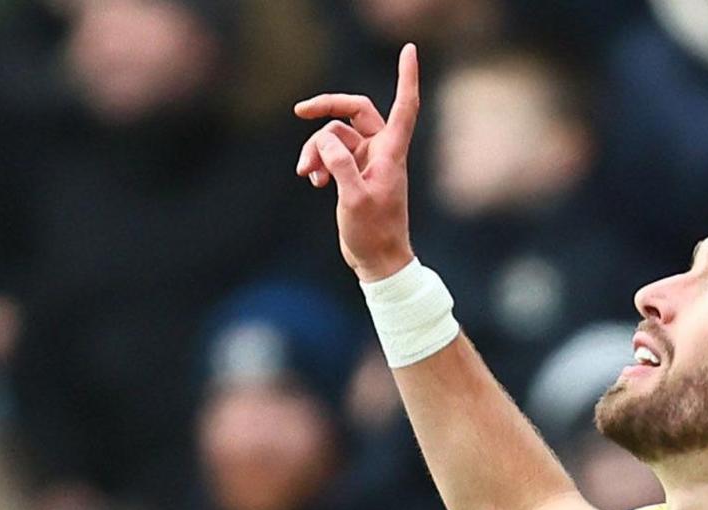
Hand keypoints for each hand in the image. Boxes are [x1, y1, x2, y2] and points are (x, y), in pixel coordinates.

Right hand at [294, 45, 422, 282]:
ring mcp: (366, 161)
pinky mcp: (353, 173)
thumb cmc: (374, 233)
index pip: (405, 105)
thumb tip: (325, 140)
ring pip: (334, 137)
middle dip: (326, 110)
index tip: (409, 50)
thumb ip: (341, 165)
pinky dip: (319, 163)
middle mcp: (381, 151)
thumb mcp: (355, 199)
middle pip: (354, 112)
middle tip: (298, 110)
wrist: (377, 261)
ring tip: (307, 174)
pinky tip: (314, 182)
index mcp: (391, 152)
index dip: (408, 77)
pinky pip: (331, 154)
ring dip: (315, 151)